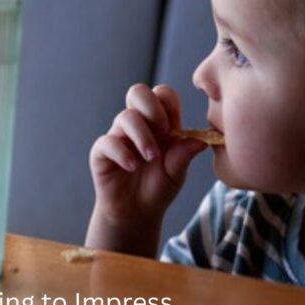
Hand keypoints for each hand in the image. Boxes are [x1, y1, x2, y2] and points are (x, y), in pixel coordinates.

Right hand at [89, 83, 206, 225]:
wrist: (137, 212)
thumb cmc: (159, 187)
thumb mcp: (177, 172)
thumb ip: (184, 154)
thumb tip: (202, 140)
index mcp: (159, 122)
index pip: (162, 94)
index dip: (169, 105)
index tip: (175, 129)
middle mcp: (137, 124)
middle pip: (138, 92)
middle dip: (152, 108)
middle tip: (163, 132)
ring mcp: (118, 136)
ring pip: (125, 116)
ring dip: (142, 136)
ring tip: (151, 158)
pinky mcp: (102, 152)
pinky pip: (107, 141)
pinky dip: (122, 153)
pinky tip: (132, 166)